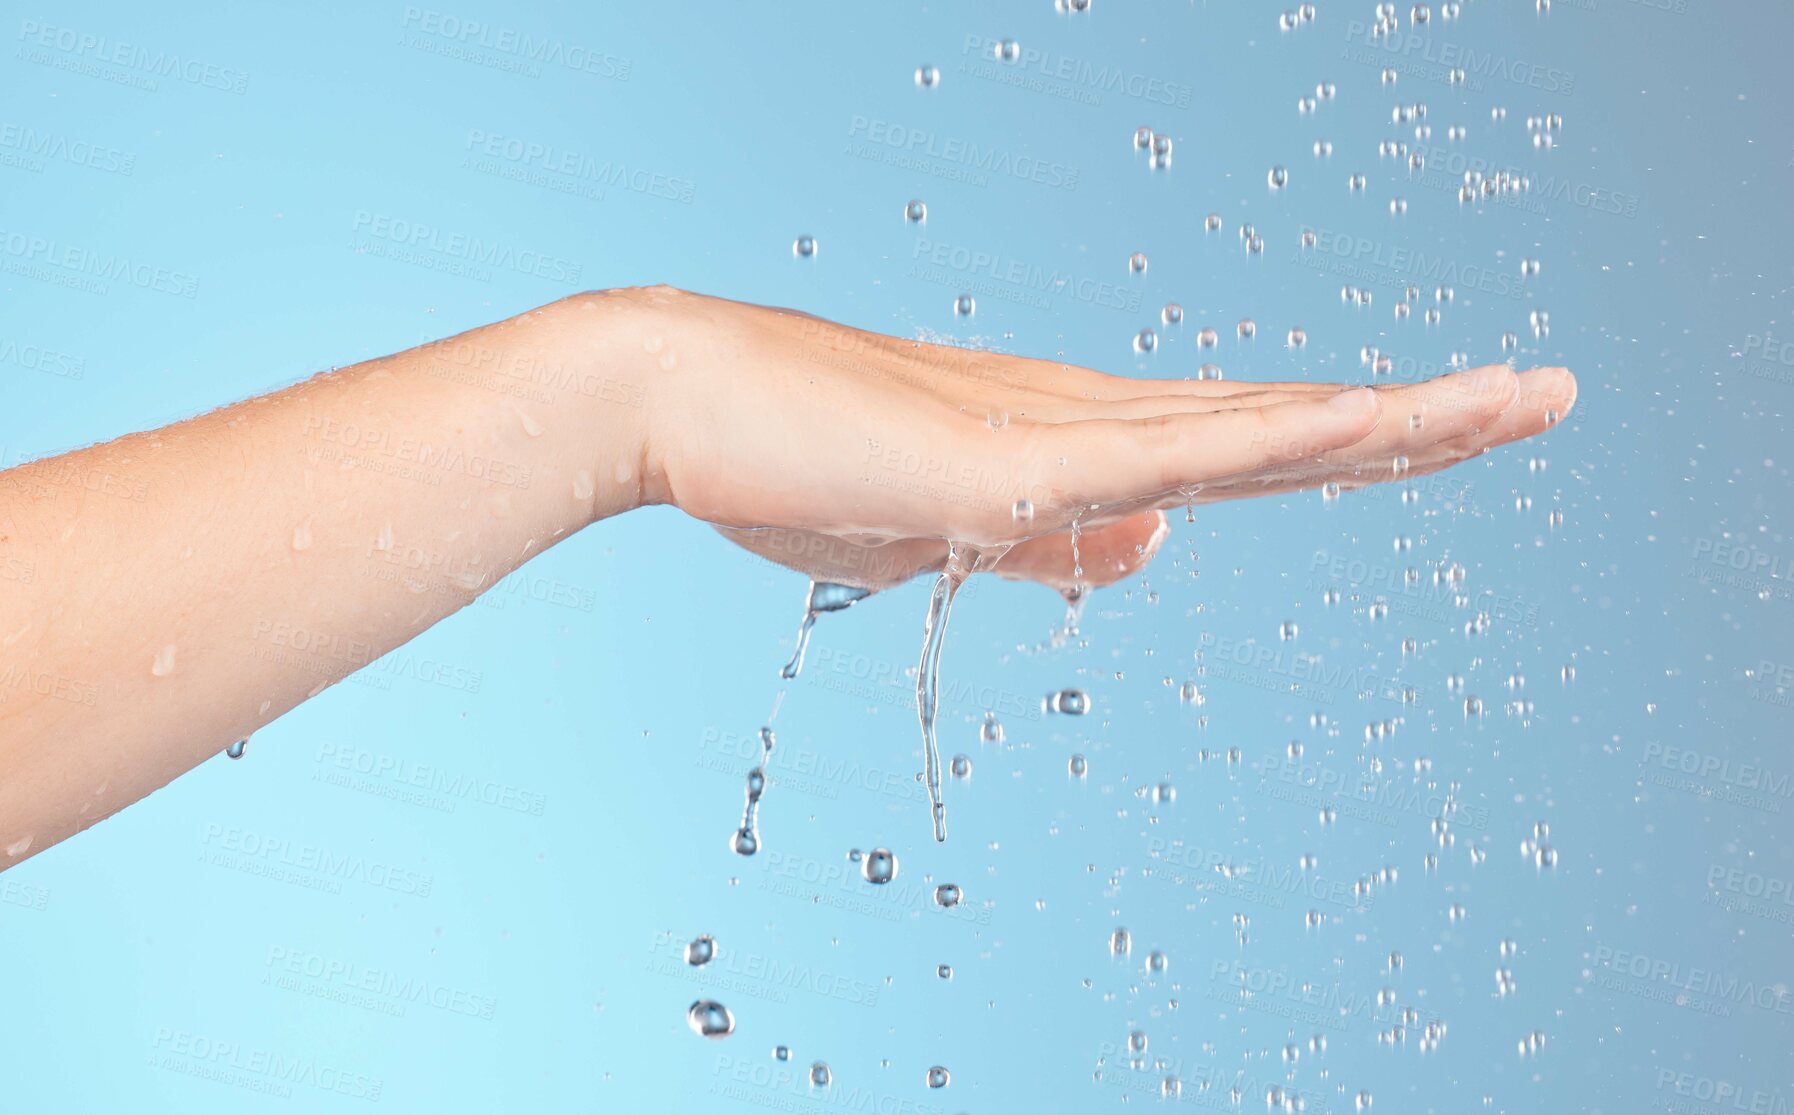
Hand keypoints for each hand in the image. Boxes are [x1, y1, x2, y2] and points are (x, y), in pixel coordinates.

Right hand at [621, 288, 1575, 592]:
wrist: (684, 401)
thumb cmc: (798, 459)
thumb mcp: (953, 526)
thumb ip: (1055, 539)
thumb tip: (1161, 550)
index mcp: (1084, 441)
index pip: (1255, 443)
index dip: (1361, 439)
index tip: (1457, 427)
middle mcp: (1093, 420)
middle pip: (1285, 423)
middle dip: (1422, 418)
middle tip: (1548, 395)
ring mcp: (1055, 433)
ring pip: (1252, 426)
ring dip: (1389, 417)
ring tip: (1515, 399)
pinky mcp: (1003, 459)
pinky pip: (1158, 452)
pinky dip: (1266, 438)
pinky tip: (1357, 420)